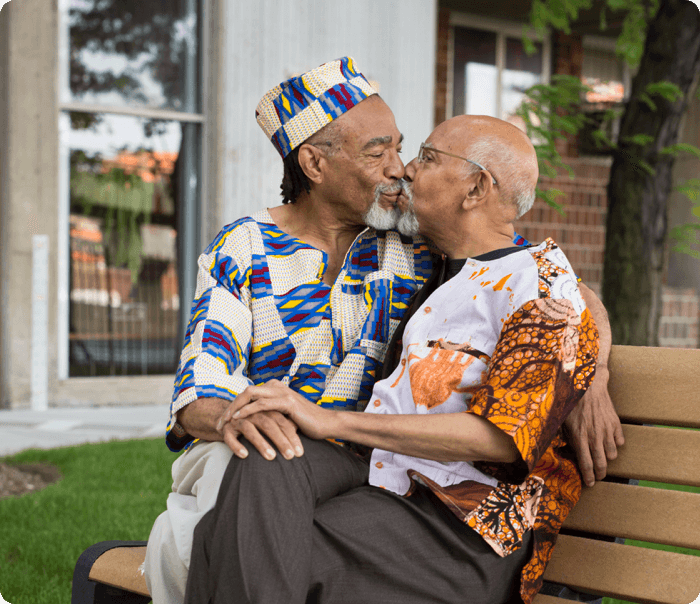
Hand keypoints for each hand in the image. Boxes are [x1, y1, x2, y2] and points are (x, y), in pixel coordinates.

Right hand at [216, 408, 303, 460]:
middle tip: (290, 456)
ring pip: (250, 430)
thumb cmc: (257, 421)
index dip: (291, 436)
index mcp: (266, 408)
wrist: (229, 416)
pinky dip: (237, 445)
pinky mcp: (225, 428)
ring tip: (271, 457)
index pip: (282, 420)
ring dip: (261, 444)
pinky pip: (230, 437)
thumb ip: (286, 423)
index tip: (300, 452)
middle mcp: (252, 412)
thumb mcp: (272, 420)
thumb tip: (305, 433)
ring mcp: (238, 419)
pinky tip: (245, 455)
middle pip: (268, 424)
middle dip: (281, 441)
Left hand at [220, 380, 337, 441]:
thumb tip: (255, 426)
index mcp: (275, 389)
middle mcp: (277, 387)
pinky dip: (248, 410)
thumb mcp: (284, 418)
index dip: (234, 406)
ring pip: (250, 394)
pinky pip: (262, 404)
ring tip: (225, 421)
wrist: (326, 424)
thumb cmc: (306, 424)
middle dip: (230, 407)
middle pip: (245, 392)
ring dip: (235, 408)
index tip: (223, 421)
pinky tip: (239, 419)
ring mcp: (282, 392)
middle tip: (219, 422)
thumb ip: (271, 415)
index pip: (248, 394)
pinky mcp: (287, 402)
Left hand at [565, 367, 624, 486]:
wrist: (586, 385)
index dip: (589, 476)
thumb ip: (566, 436)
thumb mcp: (562, 420)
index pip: (586, 464)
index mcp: (579, 438)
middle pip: (600, 463)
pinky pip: (619, 441)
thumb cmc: (570, 401)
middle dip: (600, 473)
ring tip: (604, 459)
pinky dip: (616, 444)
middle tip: (599, 477)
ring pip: (612, 454)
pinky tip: (611, 443)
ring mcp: (607, 431)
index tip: (591, 483)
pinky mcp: (615, 424)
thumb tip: (564, 449)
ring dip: (608, 458)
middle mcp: (595, 437)